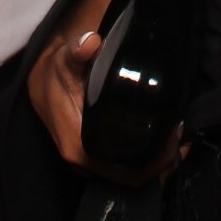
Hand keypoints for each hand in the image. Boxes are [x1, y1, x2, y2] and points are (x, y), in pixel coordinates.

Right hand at [25, 0, 180, 184]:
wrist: (41, 86)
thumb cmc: (56, 75)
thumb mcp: (65, 59)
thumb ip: (76, 51)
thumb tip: (89, 43)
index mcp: (78, 146)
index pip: (125, 171)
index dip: (154, 160)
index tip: (173, 134)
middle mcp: (83, 163)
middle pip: (133, 178)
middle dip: (160, 161)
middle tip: (179, 132)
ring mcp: (89, 165)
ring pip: (130, 176)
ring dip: (155, 161)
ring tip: (175, 135)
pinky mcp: (94, 159)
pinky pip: (124, 169)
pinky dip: (145, 159)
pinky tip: (160, 140)